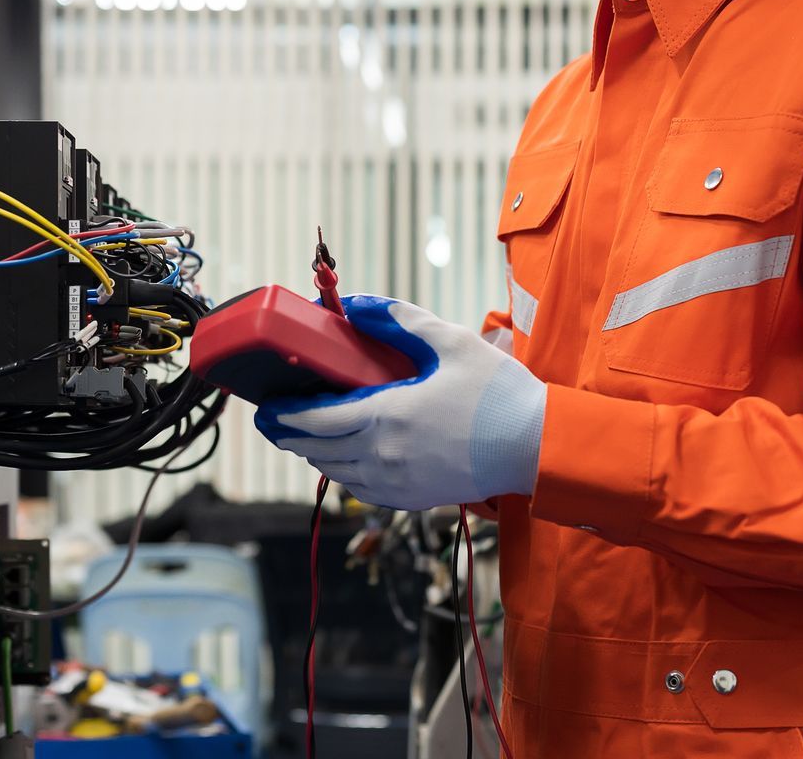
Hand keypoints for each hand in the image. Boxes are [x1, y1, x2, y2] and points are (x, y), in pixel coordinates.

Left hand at [255, 294, 545, 509]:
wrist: (537, 448)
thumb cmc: (498, 393)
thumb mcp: (448, 341)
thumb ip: (396, 320)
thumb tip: (354, 304)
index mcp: (387, 416)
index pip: (315, 420)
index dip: (284, 415)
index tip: (265, 408)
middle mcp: (384, 456)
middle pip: (316, 449)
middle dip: (289, 434)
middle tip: (272, 420)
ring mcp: (397, 484)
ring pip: (335, 472)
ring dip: (315, 453)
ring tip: (304, 434)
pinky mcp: (412, 499)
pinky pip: (360, 489)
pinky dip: (342, 472)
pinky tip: (344, 457)